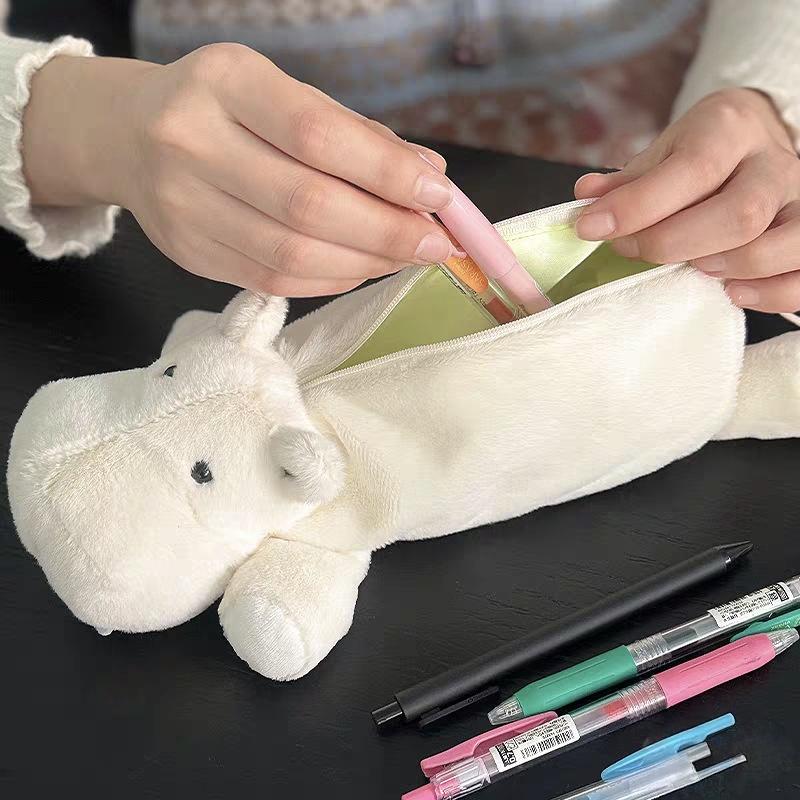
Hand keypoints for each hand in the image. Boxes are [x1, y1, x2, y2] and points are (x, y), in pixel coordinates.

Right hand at [23, 45, 456, 295]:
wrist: (127, 137)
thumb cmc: (225, 109)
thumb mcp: (283, 95)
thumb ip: (353, 134)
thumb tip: (428, 176)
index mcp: (224, 83)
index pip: (317, 134)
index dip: (386, 173)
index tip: (439, 195)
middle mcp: (191, 143)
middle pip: (307, 207)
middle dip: (386, 232)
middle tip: (435, 243)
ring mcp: (182, 206)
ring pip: (291, 256)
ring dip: (364, 263)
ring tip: (404, 257)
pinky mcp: (188, 254)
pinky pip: (273, 281)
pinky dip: (331, 279)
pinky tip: (362, 266)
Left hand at [573, 88, 799, 311]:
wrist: (755, 142)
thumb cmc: (700, 155)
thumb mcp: (662, 153)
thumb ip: (627, 181)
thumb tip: (586, 197)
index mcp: (729, 129)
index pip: (691, 170)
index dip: (637, 206)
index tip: (592, 228)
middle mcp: (773, 162)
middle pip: (738, 213)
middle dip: (674, 244)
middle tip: (637, 252)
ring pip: (783, 242)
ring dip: (729, 267)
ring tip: (694, 269)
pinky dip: (772, 294)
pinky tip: (733, 293)